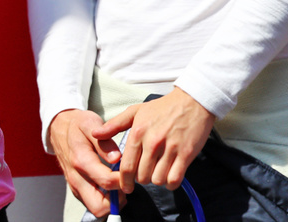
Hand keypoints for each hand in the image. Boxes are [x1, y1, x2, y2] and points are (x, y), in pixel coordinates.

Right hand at [47, 109, 121, 217]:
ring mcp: (75, 186)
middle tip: (125, 182)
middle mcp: (76, 178)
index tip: (130, 168)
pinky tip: (111, 182)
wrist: (59, 127)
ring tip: (119, 181)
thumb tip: (117, 158)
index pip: (107, 181)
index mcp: (81, 160)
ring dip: (112, 201)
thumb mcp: (91, 123)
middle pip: (100, 206)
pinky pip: (93, 204)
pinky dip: (105, 199)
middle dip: (117, 199)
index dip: (123, 178)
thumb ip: (104, 141)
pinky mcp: (77, 190)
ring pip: (97, 209)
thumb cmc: (78, 124)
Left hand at [93, 87, 215, 193]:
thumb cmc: (162, 107)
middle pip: (142, 177)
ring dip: (157, 180)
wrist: (192, 101)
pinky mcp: (186, 154)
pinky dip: (171, 182)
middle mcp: (153, 142)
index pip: (127, 167)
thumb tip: (95, 134)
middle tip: (146, 172)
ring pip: (158, 180)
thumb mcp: (136, 111)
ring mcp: (171, 149)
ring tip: (158, 171)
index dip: (125, 181)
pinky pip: (174, 180)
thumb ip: (114, 125)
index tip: (126, 187)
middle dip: (142, 179)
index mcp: (138, 132)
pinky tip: (170, 174)